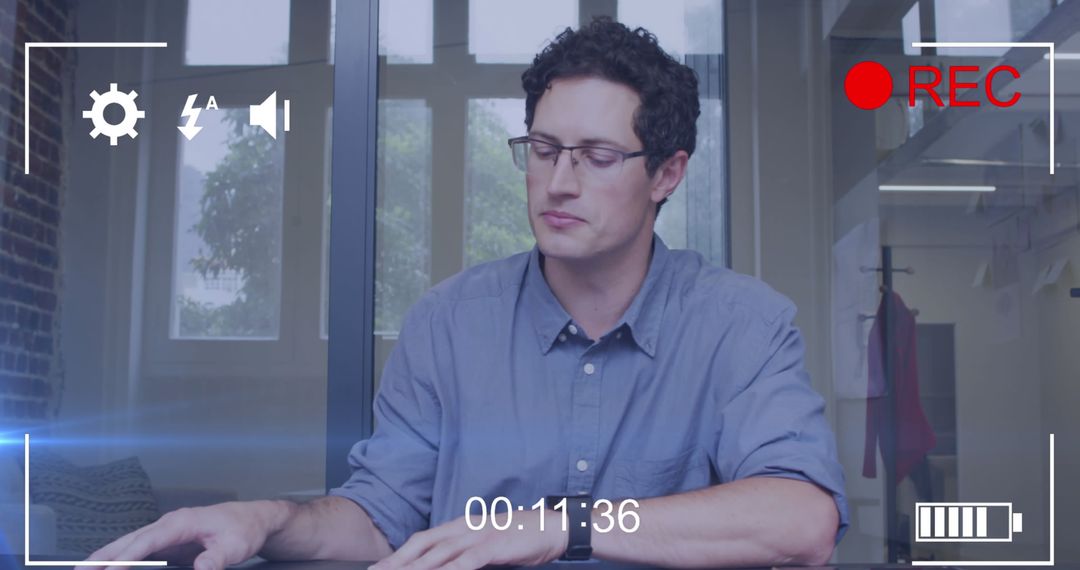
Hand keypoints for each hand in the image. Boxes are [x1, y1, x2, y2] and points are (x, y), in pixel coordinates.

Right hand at [86, 501, 287, 569]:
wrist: (255, 519)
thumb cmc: (244, 529)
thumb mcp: (235, 546)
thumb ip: (216, 558)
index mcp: (181, 522)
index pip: (146, 541)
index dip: (124, 557)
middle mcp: (169, 524)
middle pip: (130, 540)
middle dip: (103, 556)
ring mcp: (168, 531)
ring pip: (131, 543)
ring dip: (108, 556)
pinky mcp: (170, 540)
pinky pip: (141, 549)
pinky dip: (123, 558)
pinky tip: (111, 568)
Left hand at [371, 508, 567, 569]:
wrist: (554, 527)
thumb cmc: (520, 538)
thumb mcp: (486, 544)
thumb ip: (463, 554)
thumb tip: (442, 567)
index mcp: (460, 527)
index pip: (422, 540)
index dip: (399, 554)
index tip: (378, 568)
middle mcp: (465, 528)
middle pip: (424, 545)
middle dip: (398, 561)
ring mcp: (480, 535)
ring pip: (441, 553)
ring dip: (418, 567)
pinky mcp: (496, 545)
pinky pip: (469, 559)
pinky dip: (453, 569)